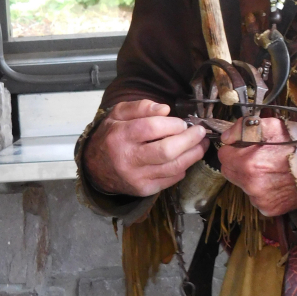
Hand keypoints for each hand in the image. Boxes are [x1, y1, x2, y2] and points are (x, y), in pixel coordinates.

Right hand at [83, 99, 208, 196]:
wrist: (94, 167)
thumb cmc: (111, 135)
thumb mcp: (118, 113)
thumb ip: (141, 106)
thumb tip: (165, 109)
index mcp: (121, 136)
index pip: (152, 128)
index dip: (173, 124)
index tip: (183, 122)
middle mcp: (128, 158)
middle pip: (166, 150)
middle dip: (189, 140)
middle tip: (200, 132)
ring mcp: (136, 177)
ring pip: (173, 167)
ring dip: (193, 155)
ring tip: (202, 144)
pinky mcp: (143, 189)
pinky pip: (170, 179)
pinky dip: (183, 168)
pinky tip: (186, 158)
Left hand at [219, 117, 296, 216]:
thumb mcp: (273, 125)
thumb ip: (244, 127)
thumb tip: (226, 137)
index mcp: (248, 164)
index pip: (223, 156)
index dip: (234, 148)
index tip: (244, 146)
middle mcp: (251, 185)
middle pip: (230, 172)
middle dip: (239, 163)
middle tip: (258, 156)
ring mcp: (260, 199)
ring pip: (243, 185)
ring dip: (250, 177)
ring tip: (271, 168)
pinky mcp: (268, 209)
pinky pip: (256, 197)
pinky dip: (262, 189)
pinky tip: (276, 181)